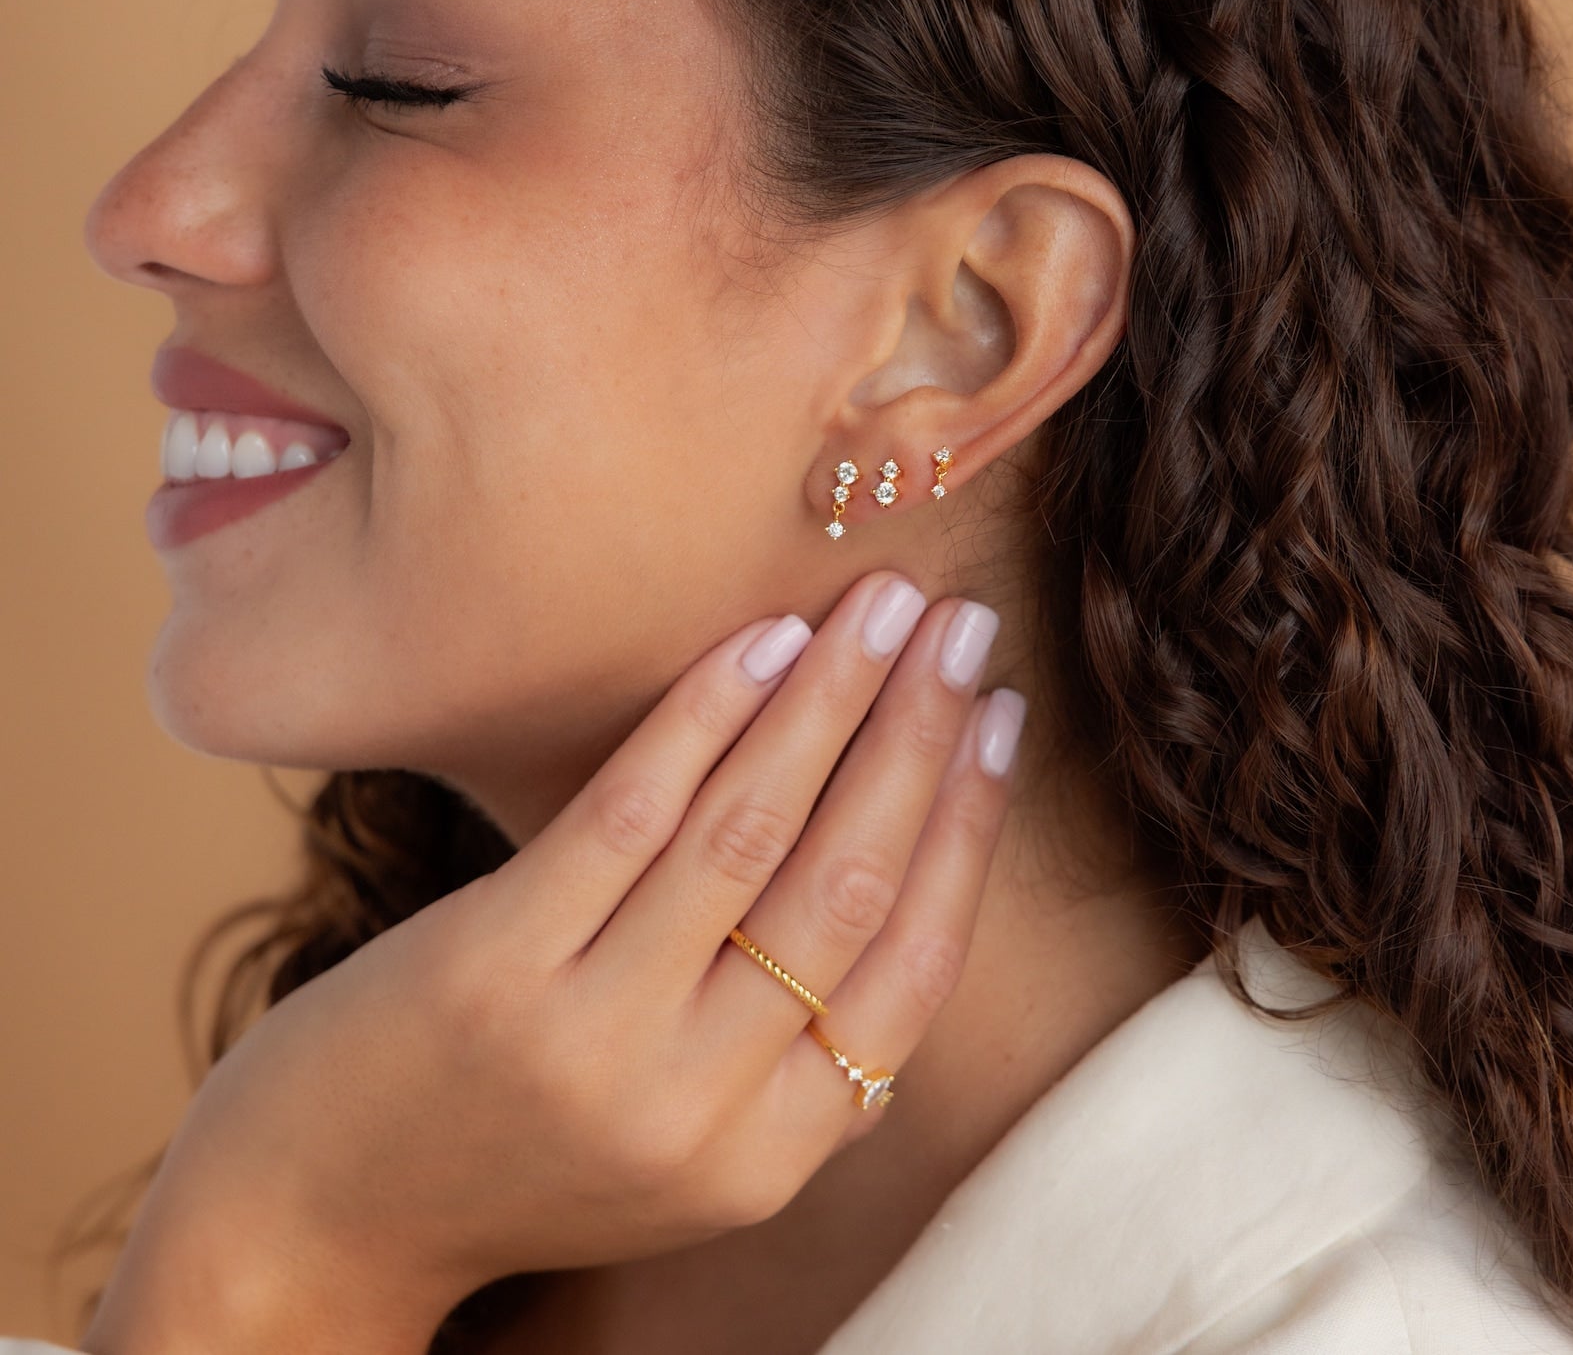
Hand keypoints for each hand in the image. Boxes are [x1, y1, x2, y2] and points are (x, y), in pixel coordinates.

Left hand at [84, 570, 1023, 1354]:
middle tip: (963, 627)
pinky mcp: (496, 969)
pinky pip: (632, 816)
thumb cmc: (521, 1150)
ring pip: (752, 834)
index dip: (966, 828)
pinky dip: (705, 717)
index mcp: (770, 1154)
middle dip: (919, 736)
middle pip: (847, 881)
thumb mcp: (685, 1137)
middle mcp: (699, 1105)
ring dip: (833, 701)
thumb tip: (899, 858)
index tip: (998, 720)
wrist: (322, 1215)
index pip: (913, 968)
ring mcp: (594, 1037)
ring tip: (882, 608)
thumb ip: (786, 1038)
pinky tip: (760, 643)